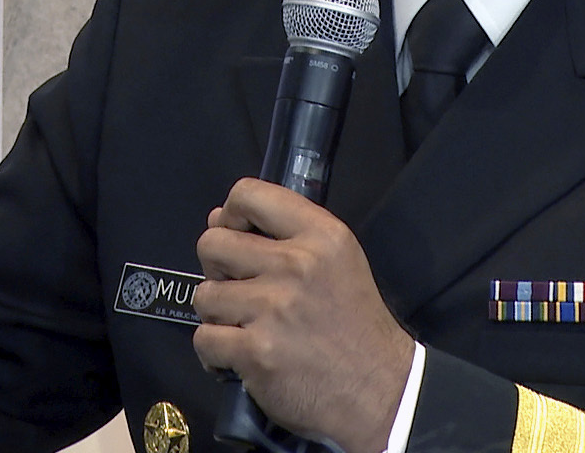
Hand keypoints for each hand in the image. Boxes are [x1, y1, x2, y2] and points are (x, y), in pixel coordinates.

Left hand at [192, 178, 413, 452]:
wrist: (379, 391)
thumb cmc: (355, 324)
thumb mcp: (338, 260)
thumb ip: (286, 234)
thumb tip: (219, 218)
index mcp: (320, 235)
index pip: (249, 194)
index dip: (230, 213)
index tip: (237, 235)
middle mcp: (296, 264)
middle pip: (212, 243)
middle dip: (217, 267)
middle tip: (238, 288)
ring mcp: (273, 308)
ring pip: (205, 294)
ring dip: (217, 314)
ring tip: (244, 326)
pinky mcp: (256, 351)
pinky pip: (204, 338)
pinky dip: (214, 352)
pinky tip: (238, 356)